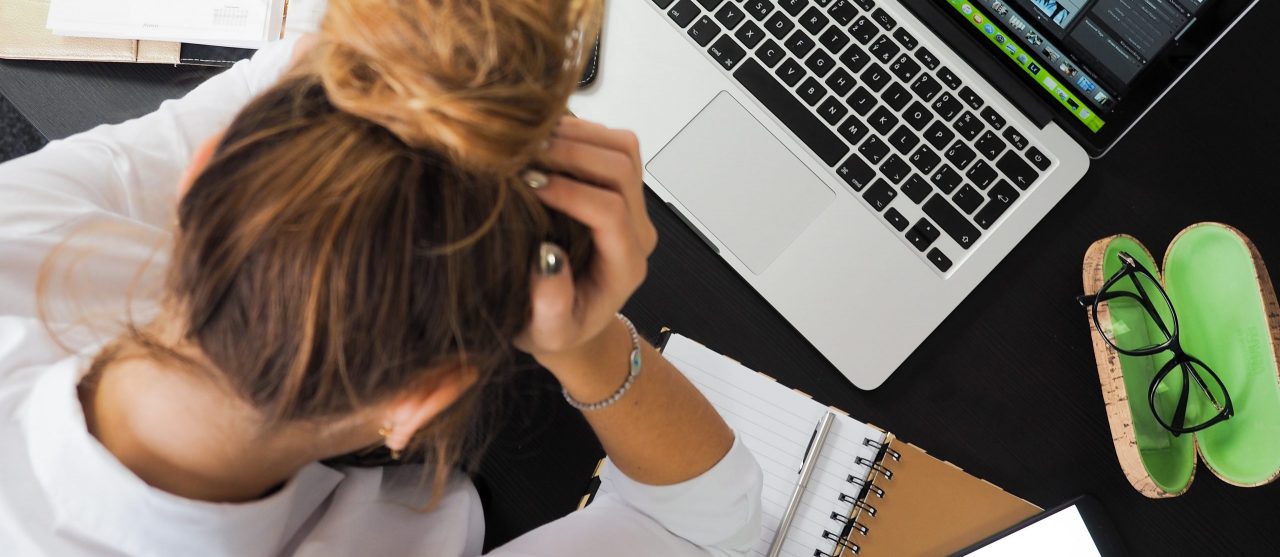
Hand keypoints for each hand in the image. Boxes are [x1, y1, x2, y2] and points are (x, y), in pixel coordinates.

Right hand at [515, 117, 657, 368]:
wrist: (570, 320)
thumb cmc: (556, 328)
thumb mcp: (547, 332)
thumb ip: (551, 306)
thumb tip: (547, 258)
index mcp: (625, 265)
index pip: (610, 212)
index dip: (570, 192)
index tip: (528, 185)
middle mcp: (637, 230)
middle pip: (622, 169)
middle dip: (572, 153)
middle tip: (524, 153)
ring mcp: (632, 205)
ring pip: (623, 148)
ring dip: (577, 135)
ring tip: (530, 141)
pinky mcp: (619, 187)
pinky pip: (612, 143)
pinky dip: (579, 131)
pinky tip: (541, 139)